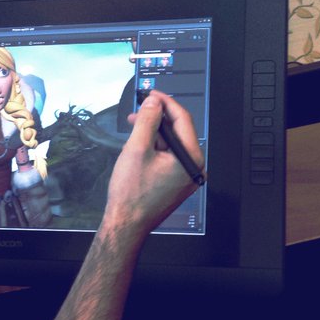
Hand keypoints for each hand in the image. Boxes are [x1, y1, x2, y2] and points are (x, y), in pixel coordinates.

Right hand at [102, 91, 203, 239]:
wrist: (126, 224)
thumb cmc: (132, 195)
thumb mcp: (136, 149)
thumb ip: (147, 121)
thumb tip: (154, 103)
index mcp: (190, 159)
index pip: (183, 120)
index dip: (165, 103)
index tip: (151, 95)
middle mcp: (193, 168)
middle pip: (178, 132)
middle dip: (156, 119)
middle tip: (138, 111)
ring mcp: (186, 177)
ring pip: (171, 144)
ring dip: (153, 134)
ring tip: (133, 132)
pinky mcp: (176, 182)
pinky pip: (168, 157)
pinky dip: (154, 149)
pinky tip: (138, 149)